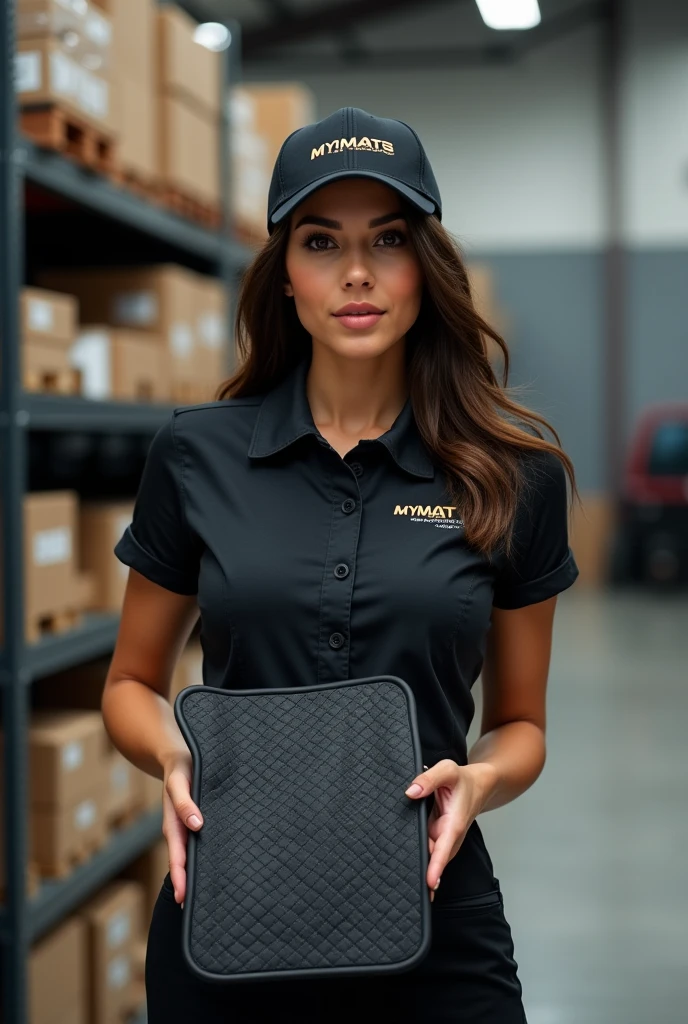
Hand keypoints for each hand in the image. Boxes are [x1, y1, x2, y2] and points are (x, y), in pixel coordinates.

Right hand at [162, 751, 203, 904]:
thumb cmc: (181, 768)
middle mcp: (181, 829)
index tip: (184, 897)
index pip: (177, 856)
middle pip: (184, 862)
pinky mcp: (198, 821)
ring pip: (192, 855)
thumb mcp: (179, 783)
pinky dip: (204, 857)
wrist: (180, 755)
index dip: (181, 877)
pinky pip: (199, 843)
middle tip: (195, 910)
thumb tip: (197, 825)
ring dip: (196, 874)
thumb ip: (185, 803)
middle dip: (187, 884)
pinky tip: (215, 867)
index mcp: (174, 823)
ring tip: (207, 897)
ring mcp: (189, 827)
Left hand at [404, 760, 496, 900]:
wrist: (479, 784)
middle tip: (407, 892)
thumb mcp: (447, 770)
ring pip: (431, 856)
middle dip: (425, 876)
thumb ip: (429, 779)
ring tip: (403, 888)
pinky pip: (428, 849)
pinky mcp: (437, 835)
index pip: (444, 848)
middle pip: (436, 859)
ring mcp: (443, 837)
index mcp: (454, 823)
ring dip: (422, 870)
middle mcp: (449, 835)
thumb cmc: (463, 779)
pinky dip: (420, 859)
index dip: (436, 866)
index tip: (430, 883)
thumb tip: (410, 792)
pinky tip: (407, 869)